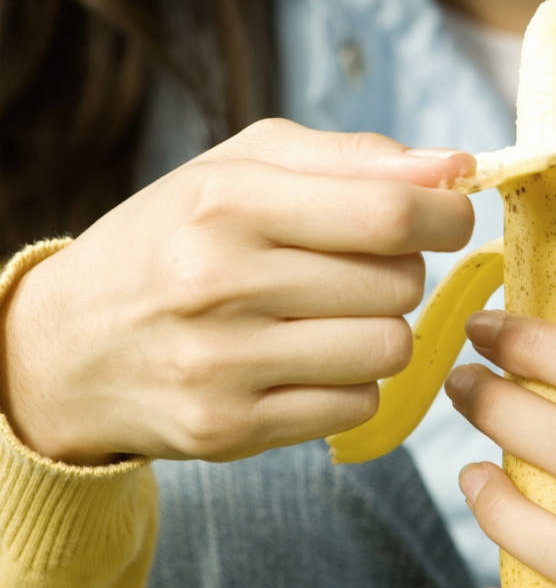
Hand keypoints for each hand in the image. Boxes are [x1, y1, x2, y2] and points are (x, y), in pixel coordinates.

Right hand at [0, 119, 474, 464]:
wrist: (67, 347)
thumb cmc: (173, 242)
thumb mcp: (241, 171)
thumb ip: (351, 159)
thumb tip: (455, 169)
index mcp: (227, 202)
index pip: (389, 213)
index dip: (446, 216)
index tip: (449, 219)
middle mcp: (218, 283)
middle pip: (400, 284)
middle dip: (401, 272)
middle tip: (357, 269)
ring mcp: (221, 364)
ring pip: (390, 349)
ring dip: (381, 330)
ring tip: (332, 317)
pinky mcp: (228, 428)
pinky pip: (359, 405)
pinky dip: (352, 382)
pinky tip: (308, 362)